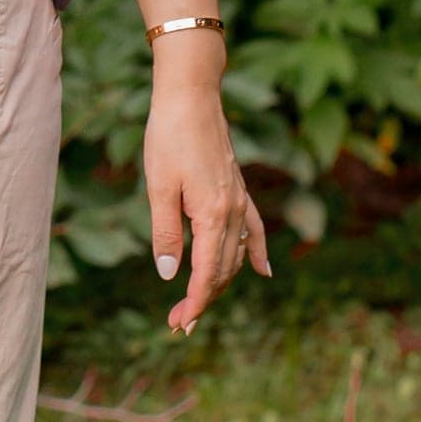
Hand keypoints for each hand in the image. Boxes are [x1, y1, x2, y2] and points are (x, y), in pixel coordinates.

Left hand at [146, 45, 269, 334]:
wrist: (191, 97)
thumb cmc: (169, 138)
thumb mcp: (158, 187)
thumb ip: (165, 233)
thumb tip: (169, 274)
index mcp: (213, 215)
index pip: (207, 273)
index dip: (195, 302)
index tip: (180, 324)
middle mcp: (233, 212)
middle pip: (223, 270)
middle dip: (204, 299)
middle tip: (178, 323)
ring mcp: (240, 201)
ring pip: (235, 255)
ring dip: (221, 282)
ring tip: (200, 305)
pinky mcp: (238, 190)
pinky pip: (254, 230)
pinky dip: (257, 253)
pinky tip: (262, 272)